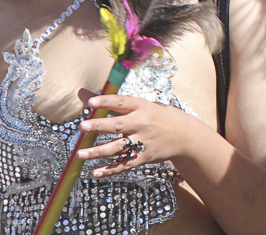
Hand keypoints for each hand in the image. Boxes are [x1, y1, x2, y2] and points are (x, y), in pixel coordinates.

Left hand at [75, 90, 207, 177]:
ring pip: (118, 148)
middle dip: (100, 126)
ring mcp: (144, 141)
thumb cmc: (156, 116)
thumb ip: (110, 102)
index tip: (90, 102)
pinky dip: (110, 169)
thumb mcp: (139, 105)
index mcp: (141, 106)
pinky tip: (95, 172)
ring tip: (80, 154)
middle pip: (118, 125)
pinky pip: (125, 164)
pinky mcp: (144, 156)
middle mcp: (142, 123)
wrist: (184, 135)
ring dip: (98, 152)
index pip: (121, 102)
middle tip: (83, 127)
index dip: (106, 101)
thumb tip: (82, 93)